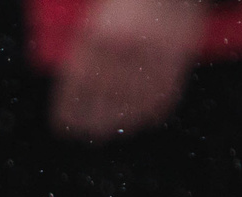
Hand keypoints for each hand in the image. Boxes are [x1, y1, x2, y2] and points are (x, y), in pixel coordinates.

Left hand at [52, 0, 205, 138]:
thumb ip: (86, 48)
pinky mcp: (178, 55)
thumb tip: (78, 91)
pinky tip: (143, 118)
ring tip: (115, 130)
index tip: (64, 125)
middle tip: (92, 135)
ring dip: (123, 121)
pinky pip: (163, 93)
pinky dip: (152, 110)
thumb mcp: (96, 16)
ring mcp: (153, 53)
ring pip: (135, 101)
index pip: (78, 85)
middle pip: (105, 99)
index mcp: (98, 34)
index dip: (70, 110)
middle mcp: (124, 47)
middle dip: (96, 123)